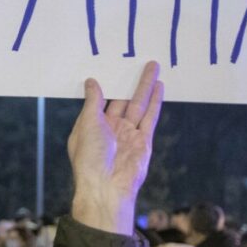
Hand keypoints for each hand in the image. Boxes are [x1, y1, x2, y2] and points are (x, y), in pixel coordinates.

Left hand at [69, 62, 163, 234]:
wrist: (107, 186)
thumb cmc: (90, 156)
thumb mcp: (88, 123)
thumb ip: (93, 102)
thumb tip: (92, 82)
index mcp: (92, 126)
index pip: (99, 101)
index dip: (106, 85)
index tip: (111, 66)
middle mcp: (110, 129)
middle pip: (122, 100)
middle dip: (130, 81)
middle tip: (138, 61)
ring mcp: (128, 134)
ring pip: (139, 104)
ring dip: (146, 86)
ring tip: (153, 66)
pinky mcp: (144, 140)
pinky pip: (150, 117)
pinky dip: (155, 102)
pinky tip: (159, 87)